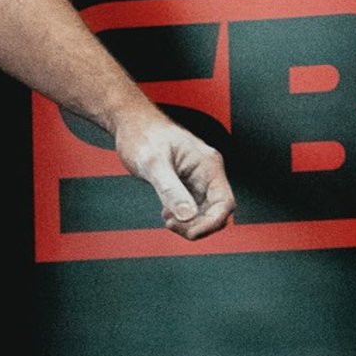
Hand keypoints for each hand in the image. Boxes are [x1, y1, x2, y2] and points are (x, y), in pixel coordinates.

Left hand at [113, 99, 234, 240]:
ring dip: (189, 223)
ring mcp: (198, 178)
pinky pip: (193, 207)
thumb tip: (188, 216)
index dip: (211, 223)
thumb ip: (170, 190)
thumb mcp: (153, 163)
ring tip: (167, 219)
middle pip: (217, 211)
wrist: (130, 122)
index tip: (190, 233)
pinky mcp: (186, 183)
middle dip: (198, 225)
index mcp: (208, 164)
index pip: (225, 202)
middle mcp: (207, 172)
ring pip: (204, 212)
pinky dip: (182, 216)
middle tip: (172, 225)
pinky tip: (166, 213)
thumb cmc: (142, 135)